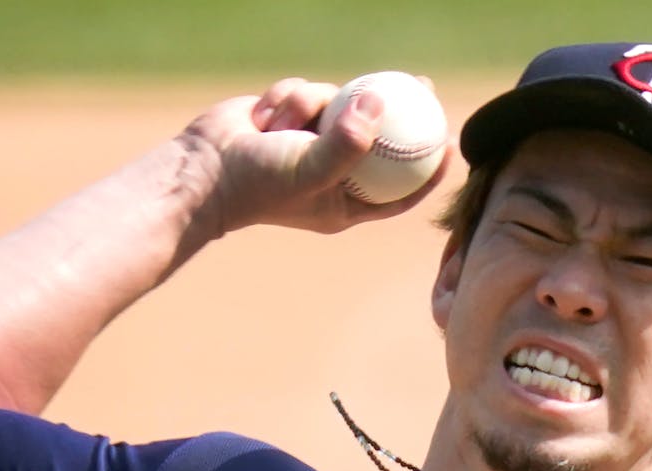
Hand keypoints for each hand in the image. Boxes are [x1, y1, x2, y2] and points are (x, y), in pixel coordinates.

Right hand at [180, 76, 453, 235]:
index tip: (450, 142)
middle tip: (423, 87)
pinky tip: (263, 117)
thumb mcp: (309, 169)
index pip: (399, 189)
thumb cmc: (257, 184)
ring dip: (311, 106)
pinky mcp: (293, 118)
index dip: (427, 168)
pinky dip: (289, 98)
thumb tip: (377, 103)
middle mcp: (334, 173)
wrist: (201, 170)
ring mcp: (313, 143)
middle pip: (381, 140)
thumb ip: (346, 142)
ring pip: (340, 106)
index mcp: (346, 202)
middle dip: (402, 113)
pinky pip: (309, 92)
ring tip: (280, 124)